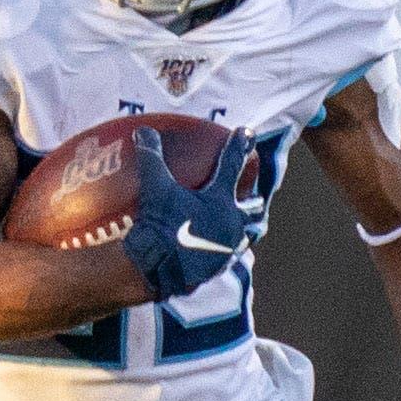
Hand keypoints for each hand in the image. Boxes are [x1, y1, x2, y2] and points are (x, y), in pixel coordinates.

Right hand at [121, 125, 252, 300]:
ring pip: (243, 236)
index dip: (239, 146)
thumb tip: (144, 130)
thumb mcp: (155, 188)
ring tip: (241, 228)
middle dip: (254, 202)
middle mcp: (231, 223)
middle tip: (256, 198)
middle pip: (251, 209)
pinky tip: (217, 251)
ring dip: (242, 229)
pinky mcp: (216, 268)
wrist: (158, 269)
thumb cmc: (161, 225)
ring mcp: (226, 248)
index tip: (247, 133)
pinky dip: (223, 250)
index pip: (232, 165)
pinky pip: (225, 256)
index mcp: (220, 200)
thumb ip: (152, 157)